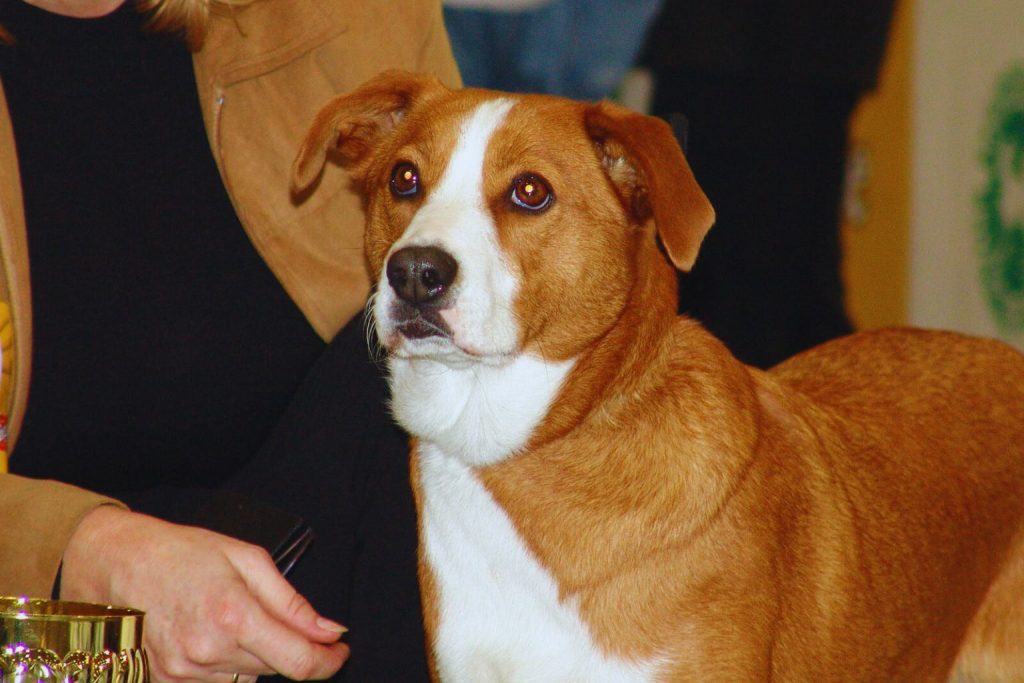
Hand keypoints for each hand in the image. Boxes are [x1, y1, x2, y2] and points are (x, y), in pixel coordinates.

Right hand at [60, 506, 348, 682]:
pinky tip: (213, 634)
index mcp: (234, 616)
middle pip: (276, 671)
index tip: (339, 651)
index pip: (299, 663)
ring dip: (256, 657)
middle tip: (276, 617)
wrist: (118, 565)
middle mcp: (208, 651)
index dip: (328, 662)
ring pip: (248, 679)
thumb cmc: (183, 553)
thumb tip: (330, 631)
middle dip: (289, 648)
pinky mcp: (168, 681)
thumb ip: (292, 603)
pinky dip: (227, 663)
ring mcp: (185, 672)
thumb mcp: (247, 560)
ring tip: (233, 618)